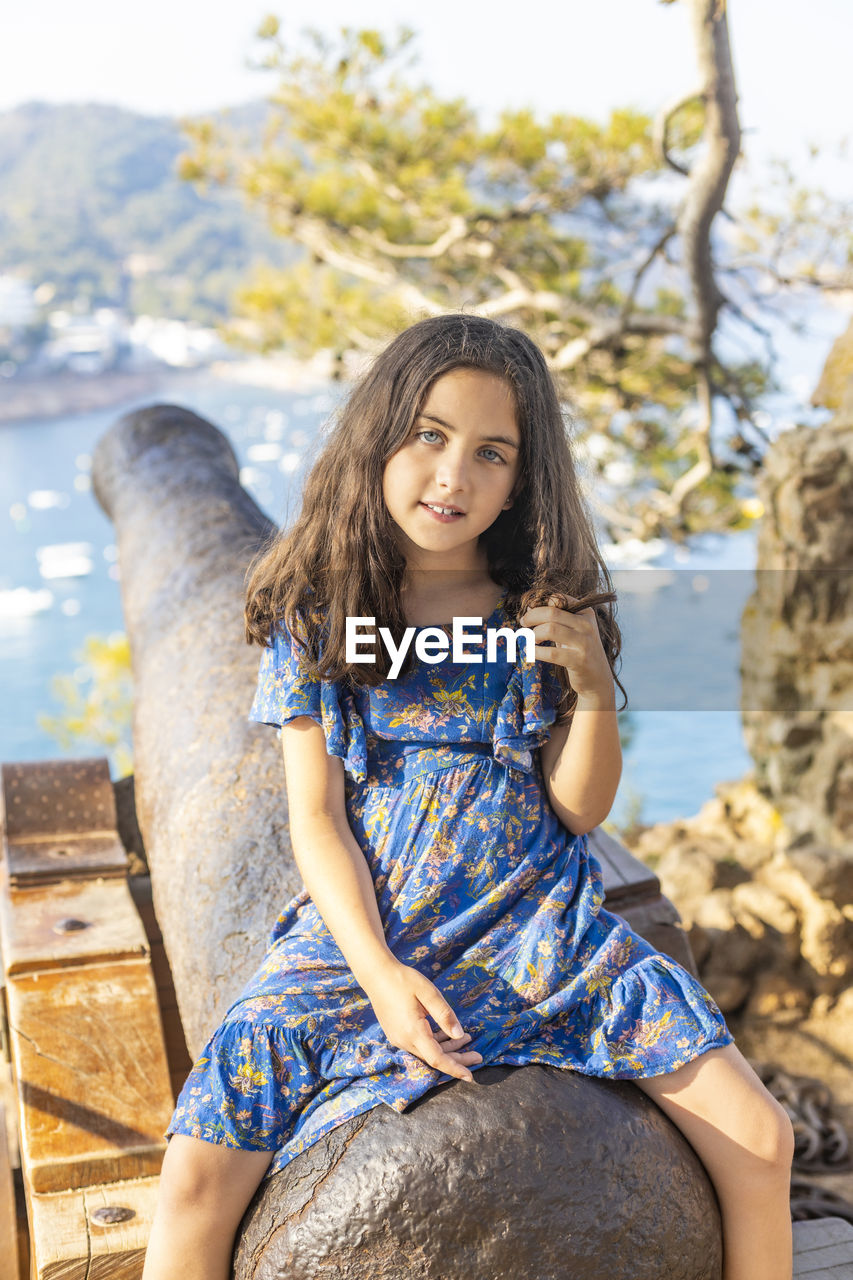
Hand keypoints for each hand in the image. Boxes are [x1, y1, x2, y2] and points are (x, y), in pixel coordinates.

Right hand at [363, 960, 481, 1082]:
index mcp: (413, 1032)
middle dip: (457, 1059)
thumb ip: (445, 1015)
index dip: (455, 1069)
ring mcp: (399, 1038)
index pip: (437, 1059)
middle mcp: (404, 1040)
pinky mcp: (397, 1033)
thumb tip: (460, 1035)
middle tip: (478, 1055)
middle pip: (434, 1058)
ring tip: (468, 1039)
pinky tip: (448, 1034)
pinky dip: (436, 1042)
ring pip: (427, 1051)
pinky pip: (419, 1044)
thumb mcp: (428, 992)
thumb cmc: (403, 980)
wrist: (376, 974)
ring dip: (448, 1049)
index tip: (471, 1076)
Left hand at [520, 594, 613, 703]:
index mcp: (585, 612)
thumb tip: (529, 607)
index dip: (539, 606)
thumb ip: (554, 618)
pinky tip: (530, 652)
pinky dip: (536, 651)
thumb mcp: (571, 630)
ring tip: (531, 640)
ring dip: (534, 634)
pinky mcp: (579, 660)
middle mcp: (587, 624)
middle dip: (532, 617)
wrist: (598, 677)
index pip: (558, 599)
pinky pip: (551, 653)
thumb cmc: (578, 650)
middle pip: (551, 612)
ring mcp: (584, 642)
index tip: (529, 615)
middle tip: (523, 624)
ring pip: (550, 629)